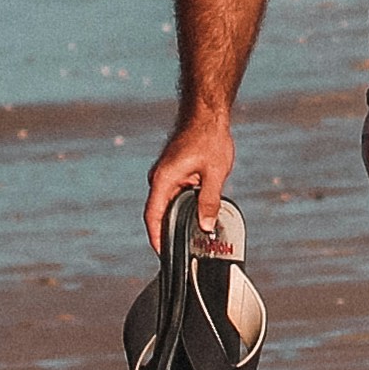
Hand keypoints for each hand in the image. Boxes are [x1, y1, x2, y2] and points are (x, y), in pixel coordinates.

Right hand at [144, 116, 234, 255]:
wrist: (206, 115)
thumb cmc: (209, 139)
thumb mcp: (215, 172)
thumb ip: (209, 201)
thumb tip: (205, 226)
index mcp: (164, 179)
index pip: (153, 216)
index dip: (156, 237)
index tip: (162, 254)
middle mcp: (159, 179)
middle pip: (159, 213)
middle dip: (168, 232)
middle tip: (182, 251)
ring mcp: (165, 176)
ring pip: (168, 204)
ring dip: (178, 219)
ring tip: (192, 238)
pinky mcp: (173, 173)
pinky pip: (175, 195)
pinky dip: (183, 207)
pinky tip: (197, 217)